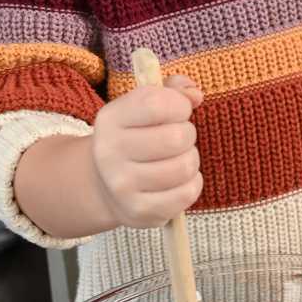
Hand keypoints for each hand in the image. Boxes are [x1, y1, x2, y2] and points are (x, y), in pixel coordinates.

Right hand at [89, 73, 203, 228]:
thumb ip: (173, 91)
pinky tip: (179, 180)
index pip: (156, 104)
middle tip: (179, 138)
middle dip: (187, 134)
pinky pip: (187, 193)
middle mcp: (110, 152)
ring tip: (179, 158)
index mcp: (110, 119)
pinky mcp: (139, 211)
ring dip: (191, 160)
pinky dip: (192, 184)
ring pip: (184, 167)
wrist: (106, 185)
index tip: (179, 110)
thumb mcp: (144, 106)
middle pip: (176, 138)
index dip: (179, 105)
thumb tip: (195, 94)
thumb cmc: (135, 138)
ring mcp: (122, 185)